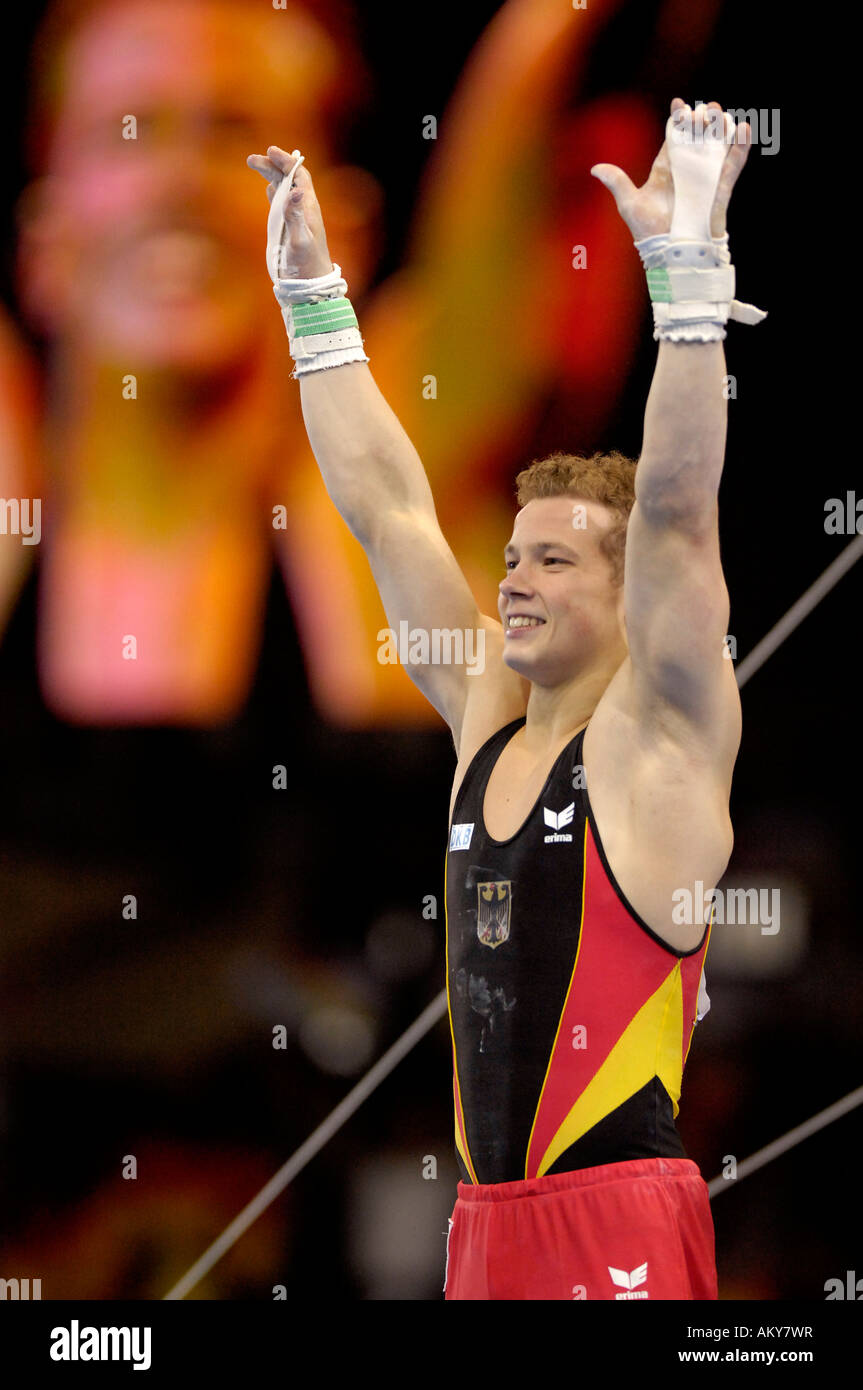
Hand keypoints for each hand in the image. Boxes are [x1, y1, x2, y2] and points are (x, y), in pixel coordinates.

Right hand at [246, 145, 334, 277]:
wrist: (310, 283)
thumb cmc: (306, 264)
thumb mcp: (300, 240)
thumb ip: (296, 216)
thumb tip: (296, 190)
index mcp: (309, 207)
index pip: (299, 175)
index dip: (287, 161)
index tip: (271, 151)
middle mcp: (303, 208)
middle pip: (289, 179)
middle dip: (273, 165)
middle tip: (251, 159)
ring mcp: (295, 217)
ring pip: (283, 188)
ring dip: (270, 175)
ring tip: (254, 163)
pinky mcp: (288, 227)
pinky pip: (282, 204)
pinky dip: (274, 192)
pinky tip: (268, 188)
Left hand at [590, 99, 751, 239]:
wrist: (672, 255)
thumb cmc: (650, 234)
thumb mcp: (630, 205)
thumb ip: (618, 183)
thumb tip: (595, 168)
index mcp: (665, 172)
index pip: (673, 140)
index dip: (677, 122)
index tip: (678, 104)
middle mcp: (685, 173)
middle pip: (696, 139)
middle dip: (700, 121)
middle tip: (702, 108)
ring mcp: (705, 180)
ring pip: (716, 147)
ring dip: (720, 128)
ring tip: (719, 112)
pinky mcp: (720, 190)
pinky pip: (733, 166)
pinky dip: (739, 148)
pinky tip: (744, 129)